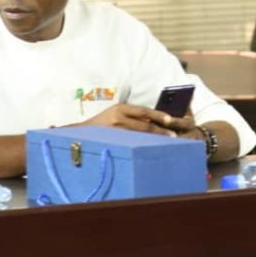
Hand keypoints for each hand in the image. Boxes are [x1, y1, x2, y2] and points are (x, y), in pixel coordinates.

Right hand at [80, 103, 195, 137]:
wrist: (81, 133)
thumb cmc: (103, 124)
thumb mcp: (116, 114)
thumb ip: (132, 117)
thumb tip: (153, 121)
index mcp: (121, 108)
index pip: (144, 111)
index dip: (158, 115)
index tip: (170, 120)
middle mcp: (118, 117)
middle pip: (144, 124)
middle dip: (160, 130)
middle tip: (174, 135)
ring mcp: (115, 130)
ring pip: (140, 135)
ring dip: (154, 139)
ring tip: (166, 143)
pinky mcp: (113, 140)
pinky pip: (132, 143)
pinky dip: (143, 145)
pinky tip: (151, 149)